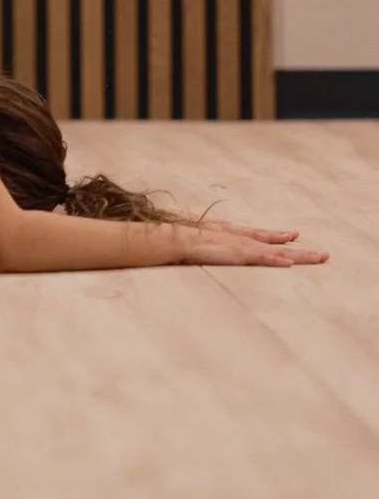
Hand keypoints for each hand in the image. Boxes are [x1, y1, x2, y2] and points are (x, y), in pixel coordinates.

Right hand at [173, 218, 328, 266]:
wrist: (173, 238)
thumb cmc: (182, 238)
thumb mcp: (197, 240)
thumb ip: (204, 239)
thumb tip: (196, 243)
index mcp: (232, 235)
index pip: (260, 236)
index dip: (278, 237)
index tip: (294, 234)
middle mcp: (241, 239)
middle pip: (276, 245)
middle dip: (301, 251)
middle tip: (325, 255)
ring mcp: (241, 247)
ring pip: (276, 253)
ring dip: (299, 256)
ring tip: (320, 258)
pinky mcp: (237, 255)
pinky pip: (261, 259)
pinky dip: (275, 260)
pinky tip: (289, 263)